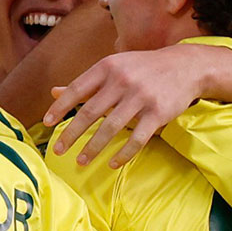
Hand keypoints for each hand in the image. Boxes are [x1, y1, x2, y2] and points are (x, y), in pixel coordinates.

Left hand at [44, 44, 231, 167]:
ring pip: (111, 128)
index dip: (60, 108)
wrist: (185, 66)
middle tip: (58, 151)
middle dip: (71, 134)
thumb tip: (53, 93)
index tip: (46, 124)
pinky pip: (137, 139)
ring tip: (80, 161)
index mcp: (108, 67)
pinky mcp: (158, 112)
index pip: (77, 90)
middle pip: (90, 112)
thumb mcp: (113, 68)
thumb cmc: (141, 69)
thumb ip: (85, 83)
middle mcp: (122, 80)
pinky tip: (112, 164)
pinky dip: (123, 154)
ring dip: (93, 148)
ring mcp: (141, 97)